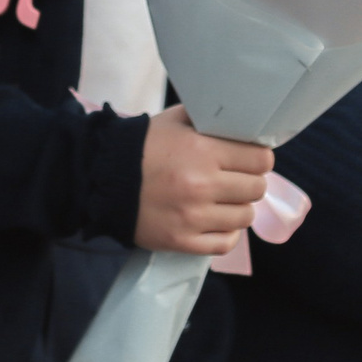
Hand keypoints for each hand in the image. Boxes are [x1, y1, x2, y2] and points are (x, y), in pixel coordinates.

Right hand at [135, 106, 272, 255]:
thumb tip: (243, 123)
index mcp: (202, 150)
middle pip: (256, 189)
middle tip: (234, 179)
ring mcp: (193, 217)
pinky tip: (217, 221)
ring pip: (245, 217)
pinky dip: (227, 233)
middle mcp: (201, 184)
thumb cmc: (142, 146)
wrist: (101, 178)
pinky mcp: (183, 240)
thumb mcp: (175, 121)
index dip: (258, 158)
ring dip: (238, 207)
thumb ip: (209, 118)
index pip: (260, 160)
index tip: (248, 159)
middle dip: (249, 182)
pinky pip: (226, 243)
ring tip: (222, 200)